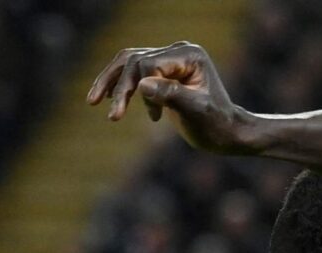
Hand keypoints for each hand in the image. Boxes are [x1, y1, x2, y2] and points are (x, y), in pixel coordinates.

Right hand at [85, 41, 250, 151]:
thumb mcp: (196, 112)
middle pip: (134, 60)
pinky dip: (120, 85)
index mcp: (189, 55)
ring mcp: (170, 59)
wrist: (228, 133)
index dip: (137, 89)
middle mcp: (178, 51)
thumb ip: (171, 95)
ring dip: (111, 81)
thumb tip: (141, 84)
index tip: (143, 116)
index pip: (148, 64)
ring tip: (93, 101)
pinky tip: (113, 102)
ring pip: (129, 62)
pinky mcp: (163, 71)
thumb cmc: (217, 125)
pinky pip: (133, 71)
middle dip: (118, 86)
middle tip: (108, 113)